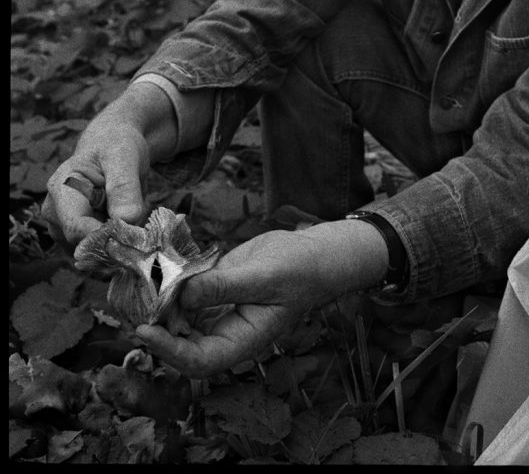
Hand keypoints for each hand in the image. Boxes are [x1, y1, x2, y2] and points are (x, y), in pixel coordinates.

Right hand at [41, 82, 176, 245]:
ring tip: (139, 226)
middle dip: (116, 245)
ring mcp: (64, 229)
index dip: (106, 237)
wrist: (115, 145)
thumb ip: (124, 186)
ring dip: (119, 249)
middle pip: (84, 245)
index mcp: (61, 189)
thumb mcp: (124, 157)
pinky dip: (118, 250)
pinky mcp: (78, 239)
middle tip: (146, 235)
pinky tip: (131, 232)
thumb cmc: (117, 146)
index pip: (77, 227)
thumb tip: (126, 219)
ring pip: (93, 255)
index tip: (137, 237)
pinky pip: (98, 256)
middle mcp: (56, 213)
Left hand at [137, 219, 389, 377]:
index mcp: (242, 342)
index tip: (145, 331)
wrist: (311, 253)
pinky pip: (187, 295)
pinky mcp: (214, 291)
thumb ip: (221, 286)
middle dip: (156, 328)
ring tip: (139, 285)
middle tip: (133, 304)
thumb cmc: (296, 270)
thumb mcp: (262, 276)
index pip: (199, 361)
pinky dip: (172, 285)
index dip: (169, 351)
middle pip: (182, 344)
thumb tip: (180, 294)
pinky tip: (159, 269)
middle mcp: (226, 333)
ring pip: (180, 319)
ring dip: (160, 306)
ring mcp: (218, 312)